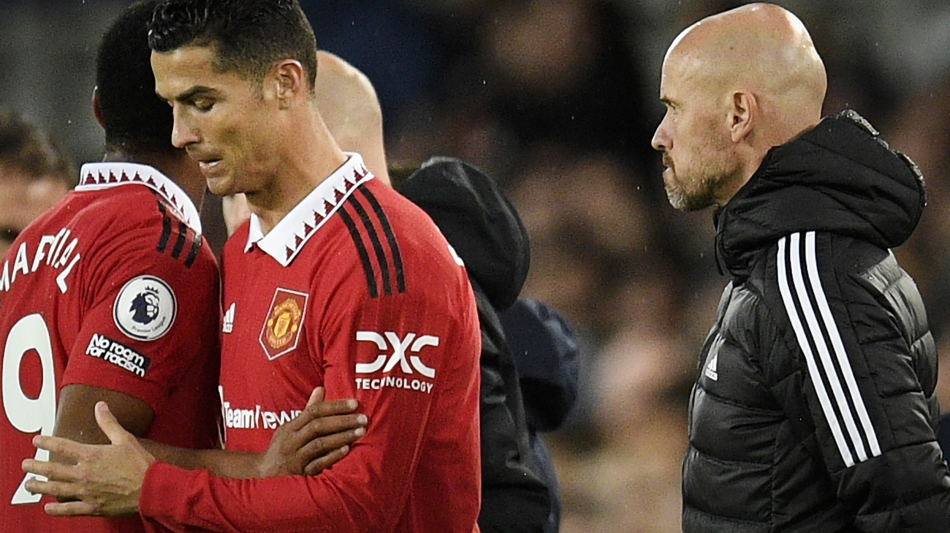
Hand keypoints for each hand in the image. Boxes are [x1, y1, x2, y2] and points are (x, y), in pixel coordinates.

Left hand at [22, 401, 153, 516]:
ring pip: (56, 489)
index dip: (47, 442)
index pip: (63, 446)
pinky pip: (70, 509)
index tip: (37, 440)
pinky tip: (48, 508)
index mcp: (92, 455)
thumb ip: (109, 422)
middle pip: (53, 469)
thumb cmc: (140, 464)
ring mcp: (86, 491)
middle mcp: (84, 473)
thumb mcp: (125, 439)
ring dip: (39, 487)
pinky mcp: (92, 506)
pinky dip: (57, 509)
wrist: (151, 488)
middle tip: (25, 465)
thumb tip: (100, 406)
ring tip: (29, 484)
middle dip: (36, 466)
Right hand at [257, 387, 366, 476]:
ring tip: (360, 432)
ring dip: (341, 437)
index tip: (355, 404)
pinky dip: (332, 457)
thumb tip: (321, 389)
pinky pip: (316, 464)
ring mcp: (294, 458)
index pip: (314, 411)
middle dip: (342, 421)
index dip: (335, 406)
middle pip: (317, 426)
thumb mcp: (290, 428)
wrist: (262, 475)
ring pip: (319, 444)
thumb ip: (308, 410)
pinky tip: (346, 450)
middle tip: (363, 418)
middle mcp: (291, 440)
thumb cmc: (282, 448)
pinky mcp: (299, 474)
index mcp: (291, 427)